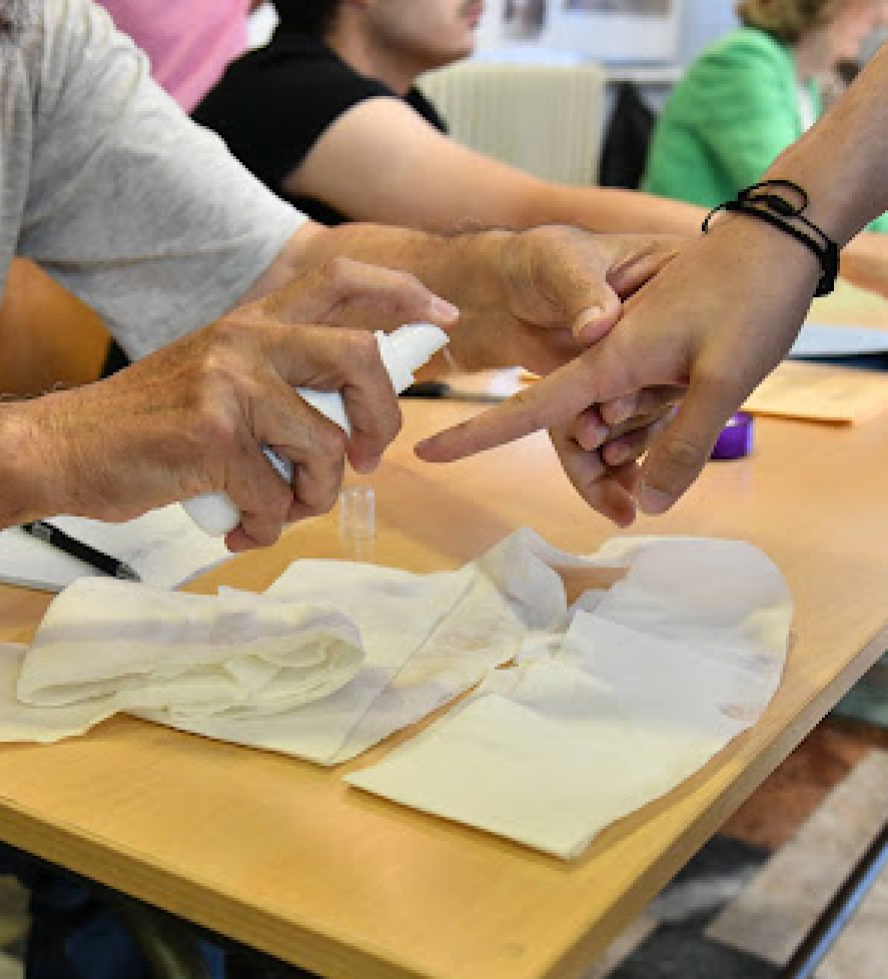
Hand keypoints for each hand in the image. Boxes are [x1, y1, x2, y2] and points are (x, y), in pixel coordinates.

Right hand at [24, 258, 457, 548]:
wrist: (64, 448)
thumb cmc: (151, 426)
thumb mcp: (219, 379)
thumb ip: (281, 383)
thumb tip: (357, 423)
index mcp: (252, 321)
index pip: (341, 278)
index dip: (402, 293)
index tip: (441, 318)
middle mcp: (246, 339)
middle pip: (360, 359)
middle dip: (383, 419)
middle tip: (370, 461)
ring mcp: (230, 384)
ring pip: (326, 447)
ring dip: (315, 497)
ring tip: (281, 510)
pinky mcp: (213, 436)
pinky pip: (278, 496)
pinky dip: (268, 525)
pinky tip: (240, 526)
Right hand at [416, 216, 818, 517]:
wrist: (775, 243)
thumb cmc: (747, 295)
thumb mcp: (723, 373)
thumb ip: (683, 439)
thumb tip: (651, 504)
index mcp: (607, 358)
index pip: (529, 407)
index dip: (476, 434)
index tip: (426, 454)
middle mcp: (606, 359)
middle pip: (577, 435)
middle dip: (596, 477)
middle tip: (626, 510)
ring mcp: (628, 358)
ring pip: (611, 428)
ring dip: (632, 458)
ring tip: (658, 479)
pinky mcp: (653, 359)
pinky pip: (639, 411)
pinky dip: (652, 436)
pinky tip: (678, 443)